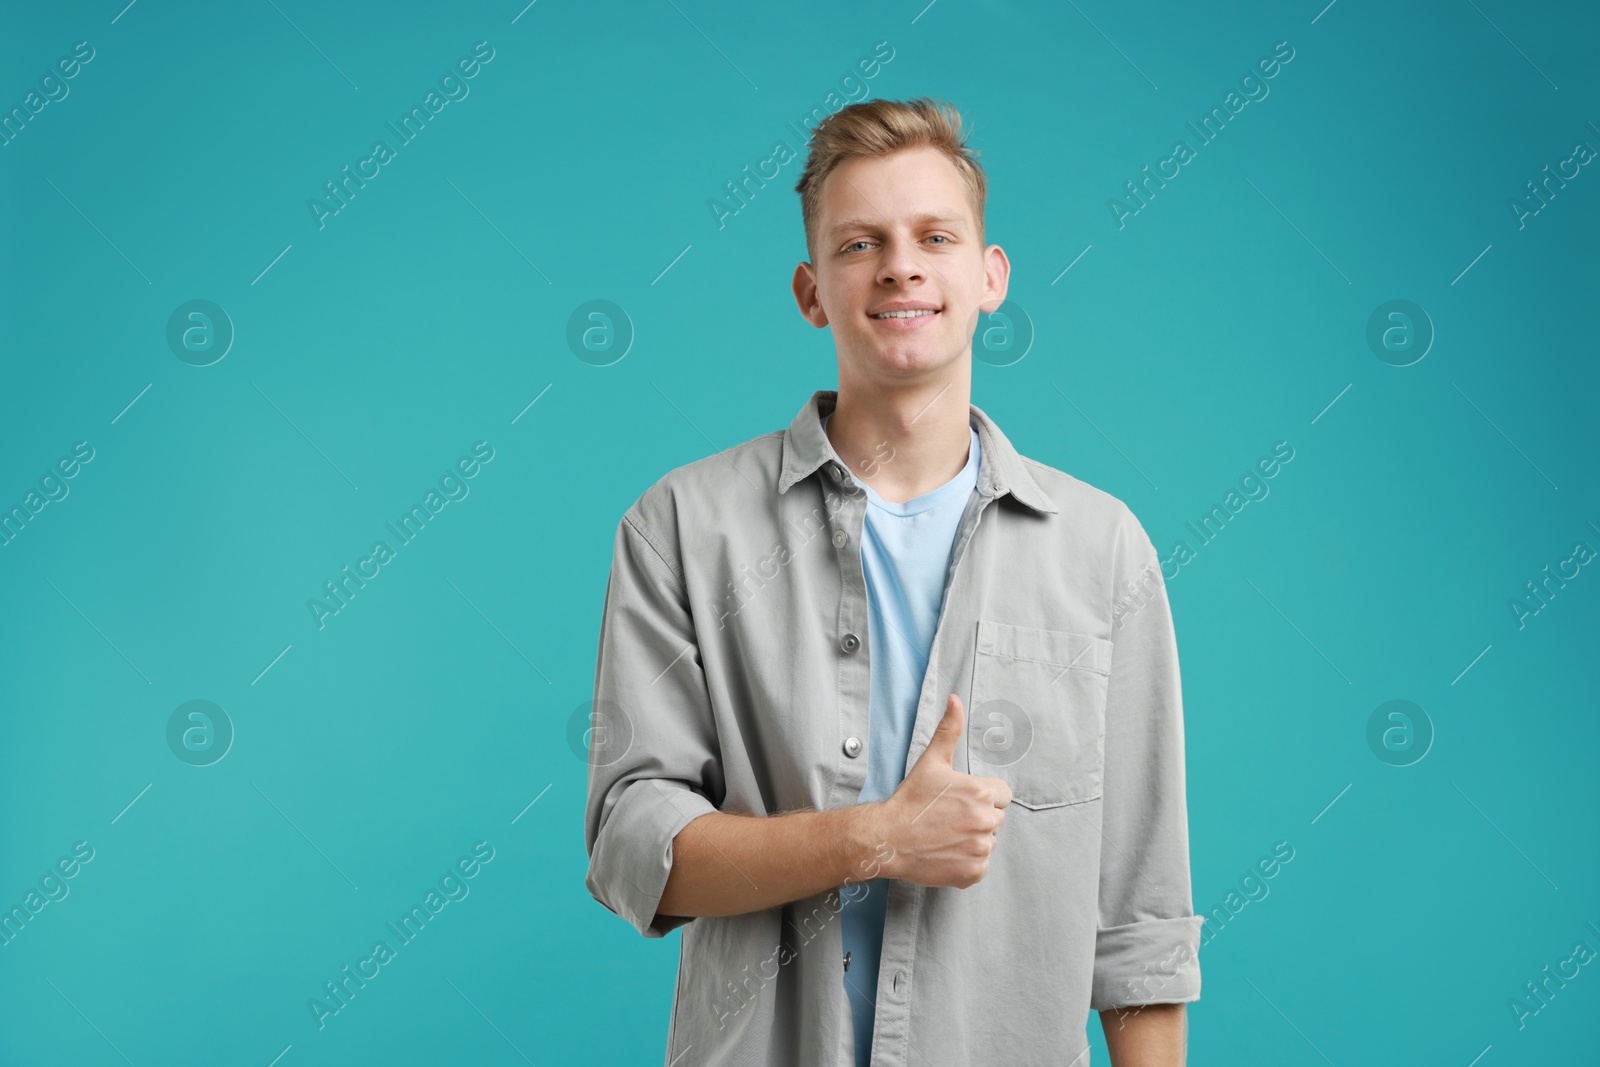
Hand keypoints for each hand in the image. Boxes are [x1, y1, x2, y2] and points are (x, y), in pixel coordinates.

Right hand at [868, 694, 1012, 888]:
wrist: (887, 838)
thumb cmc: (909, 800)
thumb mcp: (931, 761)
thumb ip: (949, 730)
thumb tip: (955, 699)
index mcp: (981, 792)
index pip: (1002, 794)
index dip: (982, 796)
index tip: (960, 801)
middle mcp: (985, 821)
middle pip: (996, 818)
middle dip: (978, 817)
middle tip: (950, 818)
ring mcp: (980, 848)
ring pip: (989, 841)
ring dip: (973, 839)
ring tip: (946, 834)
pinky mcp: (973, 872)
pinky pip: (981, 865)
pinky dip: (967, 861)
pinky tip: (946, 852)